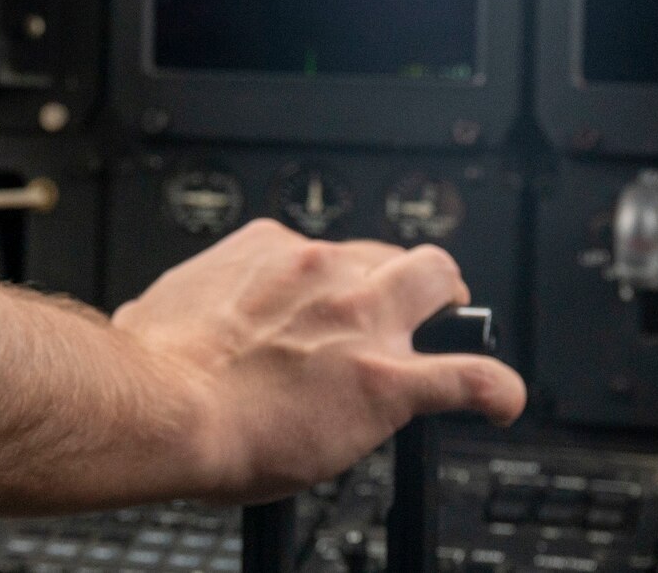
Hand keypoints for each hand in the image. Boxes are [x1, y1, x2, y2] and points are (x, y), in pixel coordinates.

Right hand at [113, 219, 526, 503]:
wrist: (164, 407)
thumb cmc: (154, 366)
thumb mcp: (163, 308)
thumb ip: (195, 306)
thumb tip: (180, 322)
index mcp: (265, 252)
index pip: (314, 251)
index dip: (327, 281)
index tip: (324, 304)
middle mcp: (319, 272)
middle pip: (388, 250)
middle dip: (404, 273)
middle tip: (409, 303)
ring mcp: (359, 322)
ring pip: (439, 282)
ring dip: (451, 304)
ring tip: (459, 328)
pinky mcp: (387, 381)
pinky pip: (470, 377)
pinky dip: (496, 390)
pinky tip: (503, 402)